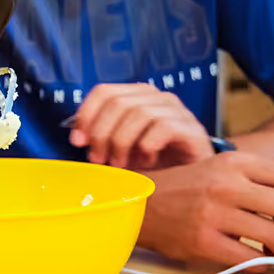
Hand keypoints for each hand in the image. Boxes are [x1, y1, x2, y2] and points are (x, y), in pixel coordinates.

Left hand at [69, 83, 213, 168]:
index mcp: (138, 96)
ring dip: (122, 142)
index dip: (86, 114)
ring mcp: (177, 110)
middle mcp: (157, 97)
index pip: (104, 91)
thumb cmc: (155, 164)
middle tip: (98, 160)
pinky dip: (147, 147)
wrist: (195, 181)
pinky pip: (162, 128)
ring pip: (138, 113)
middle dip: (101, 133)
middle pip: (118, 102)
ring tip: (120, 164)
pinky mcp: (191, 128)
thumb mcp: (123, 149)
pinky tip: (148, 162)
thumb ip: (103, 139)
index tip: (77, 141)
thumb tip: (78, 138)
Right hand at [136, 152, 273, 270]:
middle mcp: (227, 184)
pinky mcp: (204, 241)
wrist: (141, 202)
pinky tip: (258, 263)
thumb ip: (257, 181)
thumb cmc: (185, 188)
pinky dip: (262, 266)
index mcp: (236, 163)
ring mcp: (215, 213)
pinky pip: (250, 260)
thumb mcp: (220, 169)